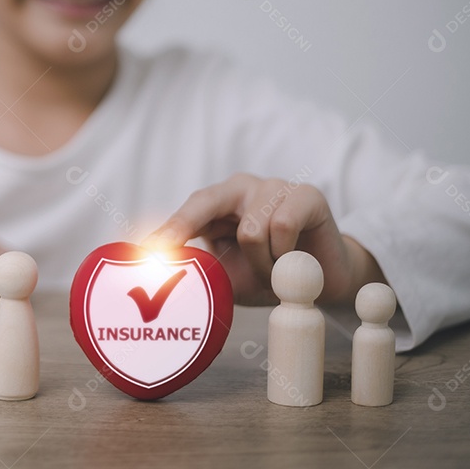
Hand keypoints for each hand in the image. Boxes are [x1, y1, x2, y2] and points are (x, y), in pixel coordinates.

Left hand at [143, 173, 384, 305]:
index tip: (146, 251)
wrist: (324, 282)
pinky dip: (283, 257)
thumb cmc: (272, 275)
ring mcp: (275, 186)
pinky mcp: (306, 194)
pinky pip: (281, 228)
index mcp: (221, 203)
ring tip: (273, 272)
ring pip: (251, 229)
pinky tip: (294, 262)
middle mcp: (243, 188)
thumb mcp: (232, 277)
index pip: (190, 210)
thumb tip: (166, 277)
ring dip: (261, 265)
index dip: (168, 230)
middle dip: (183, 227)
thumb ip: (204, 272)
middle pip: (206, 201)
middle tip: (166, 253)